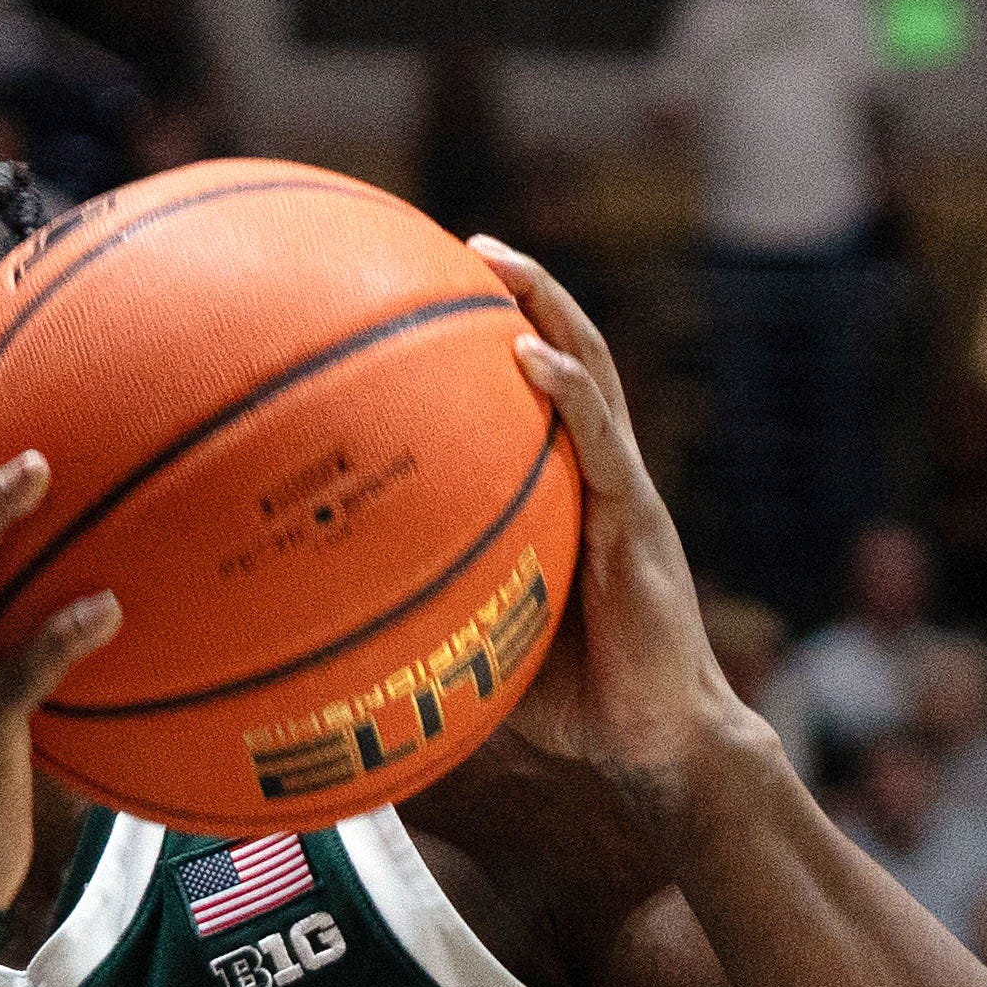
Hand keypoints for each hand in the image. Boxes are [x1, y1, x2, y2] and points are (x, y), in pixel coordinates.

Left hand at [466, 234, 759, 825]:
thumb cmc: (576, 701)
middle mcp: (605, 479)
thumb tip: (329, 615)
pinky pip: (602, 444)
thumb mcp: (487, 641)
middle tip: (471, 244)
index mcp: (576, 497)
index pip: (543, 398)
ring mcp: (627, 494)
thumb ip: (433, 608)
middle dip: (527, 293)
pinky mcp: (639, 524)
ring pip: (594, 376)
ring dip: (550, 311)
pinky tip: (531, 356)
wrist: (657, 743)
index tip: (448, 290)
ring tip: (499, 262)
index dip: (508, 337)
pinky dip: (570, 393)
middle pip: (572, 357)